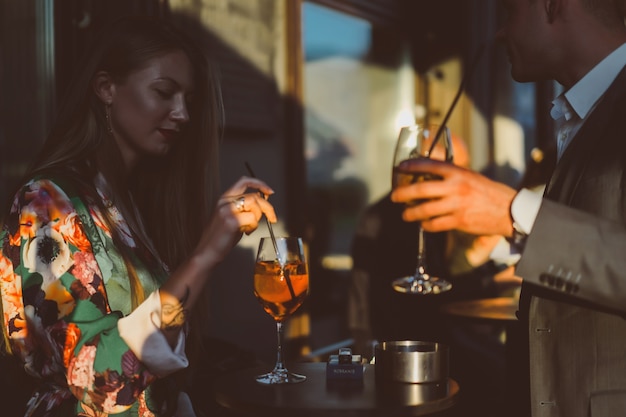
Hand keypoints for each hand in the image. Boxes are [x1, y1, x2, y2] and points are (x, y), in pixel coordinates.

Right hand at [193, 176, 276, 266]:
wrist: (207, 252)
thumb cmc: (220, 238)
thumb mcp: (233, 218)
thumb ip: (244, 209)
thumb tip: (261, 203)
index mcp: (224, 199)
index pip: (243, 181)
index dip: (259, 184)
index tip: (269, 191)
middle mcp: (225, 202)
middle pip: (254, 195)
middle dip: (267, 207)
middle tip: (272, 217)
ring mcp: (227, 210)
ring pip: (254, 204)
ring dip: (258, 217)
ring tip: (250, 227)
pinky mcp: (231, 221)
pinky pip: (252, 218)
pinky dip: (253, 226)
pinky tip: (246, 232)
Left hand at [390, 159, 516, 237]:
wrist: (508, 210)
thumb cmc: (488, 192)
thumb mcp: (470, 177)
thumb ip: (451, 176)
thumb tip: (429, 177)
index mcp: (458, 173)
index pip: (429, 165)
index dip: (411, 166)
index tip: (400, 168)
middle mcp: (456, 187)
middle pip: (420, 189)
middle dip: (403, 194)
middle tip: (394, 197)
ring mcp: (456, 205)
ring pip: (425, 210)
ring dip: (411, 213)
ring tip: (405, 214)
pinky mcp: (459, 221)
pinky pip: (435, 224)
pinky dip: (426, 225)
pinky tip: (423, 224)